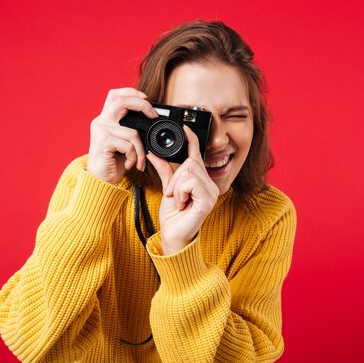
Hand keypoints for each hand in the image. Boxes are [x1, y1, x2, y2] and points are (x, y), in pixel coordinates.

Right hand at [87, 88, 157, 183]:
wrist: (99, 181)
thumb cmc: (112, 163)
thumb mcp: (122, 142)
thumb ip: (129, 129)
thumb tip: (150, 121)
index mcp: (105, 119)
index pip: (116, 95)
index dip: (131, 92)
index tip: (146, 98)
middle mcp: (101, 121)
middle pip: (122, 100)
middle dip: (143, 105)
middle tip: (153, 116)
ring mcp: (101, 130)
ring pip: (133, 132)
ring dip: (141, 151)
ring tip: (138, 161)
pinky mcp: (104, 141)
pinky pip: (129, 146)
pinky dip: (134, 158)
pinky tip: (129, 165)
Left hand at [147, 126, 219, 254]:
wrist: (173, 235)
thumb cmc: (173, 216)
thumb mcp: (167, 188)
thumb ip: (164, 170)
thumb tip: (153, 153)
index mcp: (201, 180)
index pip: (197, 155)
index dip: (192, 139)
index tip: (184, 127)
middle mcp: (209, 184)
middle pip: (190, 163)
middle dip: (175, 178)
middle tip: (173, 195)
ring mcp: (211, 192)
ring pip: (189, 171)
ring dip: (176, 187)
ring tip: (178, 200)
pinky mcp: (207, 200)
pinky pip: (189, 183)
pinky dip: (180, 192)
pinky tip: (182, 204)